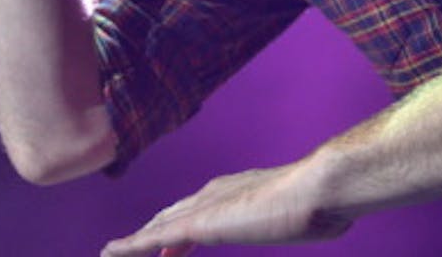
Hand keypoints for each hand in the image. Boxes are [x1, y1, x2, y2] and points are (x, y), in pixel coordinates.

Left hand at [100, 160, 350, 256]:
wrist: (318, 190)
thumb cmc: (323, 202)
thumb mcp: (312, 214)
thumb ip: (309, 216)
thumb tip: (330, 219)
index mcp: (239, 189)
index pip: (202, 209)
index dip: (185, 226)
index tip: (174, 245)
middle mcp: (216, 192)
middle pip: (174, 214)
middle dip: (155, 231)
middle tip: (136, 247)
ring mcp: (205, 208)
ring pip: (159, 226)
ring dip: (137, 240)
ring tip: (113, 252)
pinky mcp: (198, 225)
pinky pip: (153, 238)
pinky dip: (130, 246)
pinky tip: (111, 252)